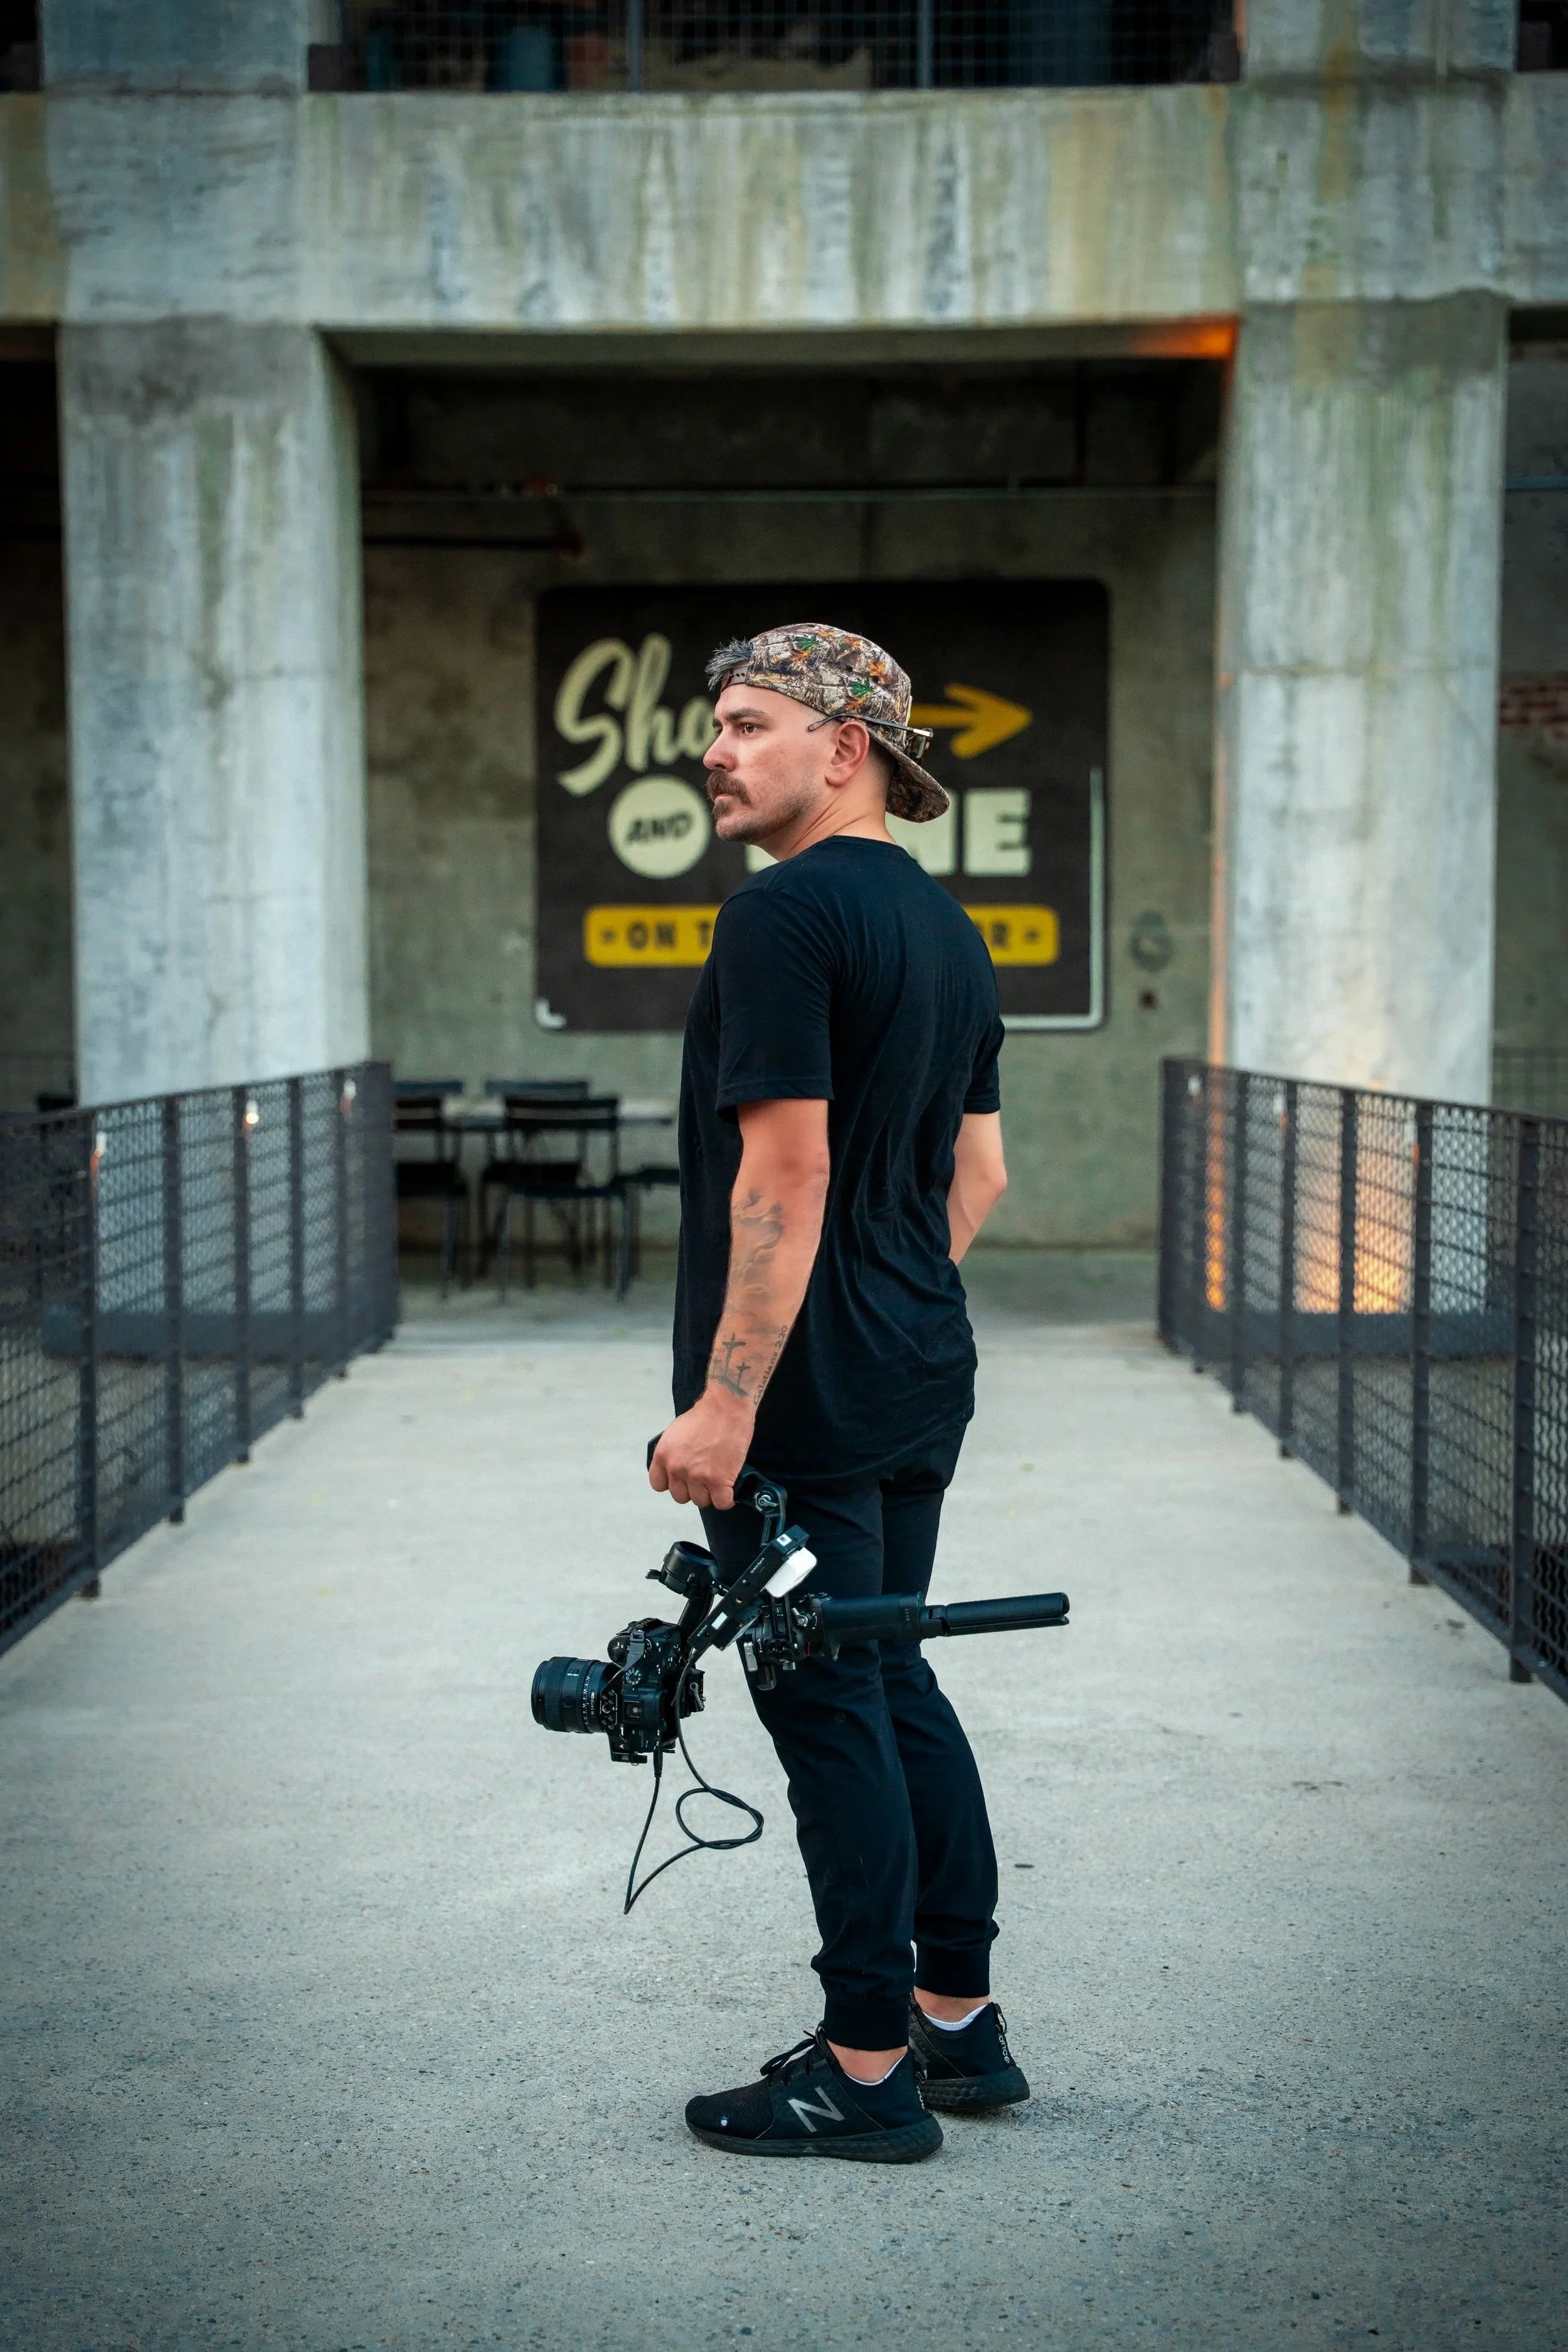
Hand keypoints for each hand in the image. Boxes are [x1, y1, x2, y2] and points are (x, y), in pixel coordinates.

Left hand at [649, 1390, 754, 1510]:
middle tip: (703, 1479)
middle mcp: (677, 1468)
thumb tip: (678, 1468)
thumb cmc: (705, 1414)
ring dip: (710, 1494)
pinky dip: (726, 1499)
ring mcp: (697, 1476)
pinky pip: (721, 1503)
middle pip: (680, 1497)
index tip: (682, 1480)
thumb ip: (673, 1453)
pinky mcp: (719, 1481)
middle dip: (692, 1489)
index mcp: (663, 1455)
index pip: (658, 1484)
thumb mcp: (676, 1432)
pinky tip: (728, 1490)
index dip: (672, 1483)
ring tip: (718, 1482)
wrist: (726, 1407)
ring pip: (701, 1501)